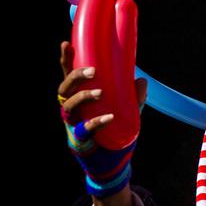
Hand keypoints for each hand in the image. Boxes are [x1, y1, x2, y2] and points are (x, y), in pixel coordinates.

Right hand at [59, 40, 147, 196]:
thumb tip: (141, 81)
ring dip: (84, 97)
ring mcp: (73, 125)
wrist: (113, 163)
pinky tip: (109, 118)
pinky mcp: (79, 141)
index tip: (67, 42)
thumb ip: (133, 97)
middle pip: (65, 88)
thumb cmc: (114, 133)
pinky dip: (96, 122)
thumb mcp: (127, 111)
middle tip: (93, 72)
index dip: (66, 60)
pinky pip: (83, 129)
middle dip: (75, 77)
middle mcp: (72, 109)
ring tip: (100, 92)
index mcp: (79, 97)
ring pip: (70, 106)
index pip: (68, 75)